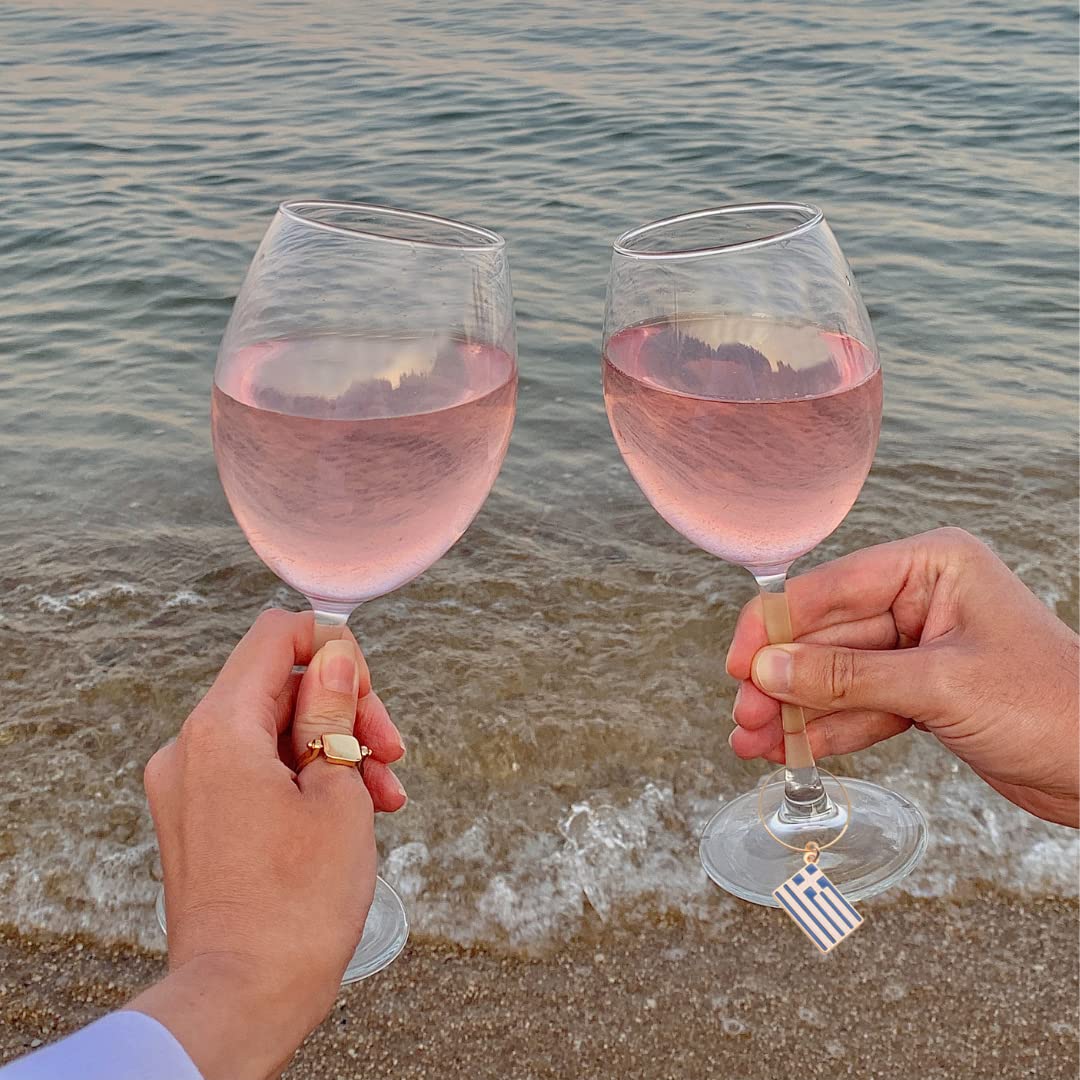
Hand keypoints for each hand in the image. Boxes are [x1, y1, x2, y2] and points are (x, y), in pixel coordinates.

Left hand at [129, 610, 405, 1079]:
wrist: (242, 1001)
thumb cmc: (294, 907)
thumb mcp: (338, 794)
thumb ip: (333, 712)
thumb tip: (333, 658)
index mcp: (220, 729)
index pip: (274, 636)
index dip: (331, 646)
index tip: (367, 690)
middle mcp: (189, 748)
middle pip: (278, 686)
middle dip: (343, 710)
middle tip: (390, 752)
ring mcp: (187, 787)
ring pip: (272, 732)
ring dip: (332, 749)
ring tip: (383, 795)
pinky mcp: (196, 820)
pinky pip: (254, 771)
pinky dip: (302, 778)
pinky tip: (351, 812)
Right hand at [726, 528, 1078, 827]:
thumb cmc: (1054, 708)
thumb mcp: (940, 687)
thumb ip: (847, 678)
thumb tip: (768, 670)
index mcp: (932, 567)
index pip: (832, 588)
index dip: (778, 626)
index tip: (739, 662)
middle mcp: (920, 600)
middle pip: (827, 637)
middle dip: (782, 680)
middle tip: (744, 715)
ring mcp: (919, 648)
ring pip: (836, 676)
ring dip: (795, 710)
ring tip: (752, 741)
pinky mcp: (922, 693)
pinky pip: (859, 706)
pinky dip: (826, 730)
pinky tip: (792, 750)